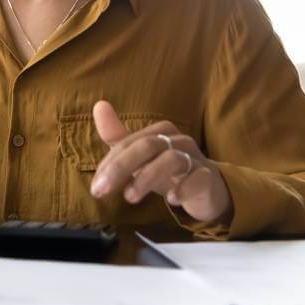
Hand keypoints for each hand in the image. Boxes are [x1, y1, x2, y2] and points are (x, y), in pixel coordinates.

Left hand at [90, 100, 231, 222]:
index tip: (96, 187)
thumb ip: (118, 136)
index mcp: (160, 132)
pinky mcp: (208, 178)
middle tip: (101, 191)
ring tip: (130, 197)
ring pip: (171, 159)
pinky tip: (171, 200)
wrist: (208, 189)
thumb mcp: (141, 156)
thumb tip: (99, 105)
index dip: (110, 163)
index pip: (129, 142)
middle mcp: (178, 140)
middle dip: (121, 167)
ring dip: (147, 178)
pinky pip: (198, 178)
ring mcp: (195, 158)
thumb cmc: (169, 170)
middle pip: (147, 146)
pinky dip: (183, 188)